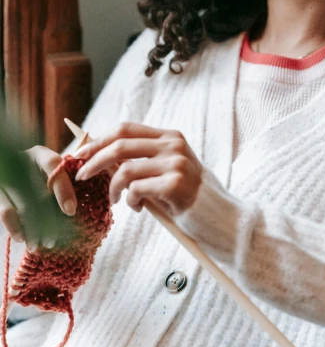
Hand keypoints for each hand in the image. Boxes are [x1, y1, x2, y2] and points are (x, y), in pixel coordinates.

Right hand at [0, 146, 76, 248]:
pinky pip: (5, 211)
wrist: (8, 168)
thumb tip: (75, 210)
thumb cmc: (37, 175)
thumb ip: (62, 182)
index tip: (71, 211)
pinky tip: (22, 239)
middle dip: (48, 219)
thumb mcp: (48, 172)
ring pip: (22, 205)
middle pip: (38, 192)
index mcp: (40, 154)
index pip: (53, 166)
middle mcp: (21, 160)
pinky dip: (15, 227)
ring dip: (32, 228)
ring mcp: (6, 176)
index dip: (63, 188)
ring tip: (39, 245)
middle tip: (53, 240)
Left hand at [73, 123, 203, 216]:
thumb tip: (101, 157)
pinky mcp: (175, 184)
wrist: (221, 217)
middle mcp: (174, 145)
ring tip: (116, 201)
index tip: (81, 154)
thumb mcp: (166, 170)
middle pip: (120, 144)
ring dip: (113, 188)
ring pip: (125, 170)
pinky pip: (136, 190)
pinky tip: (139, 208)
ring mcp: (176, 163)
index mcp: (170, 137)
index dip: (99, 140)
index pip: (125, 129)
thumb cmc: (188, 196)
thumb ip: (141, 160)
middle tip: (82, 176)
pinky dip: (131, 200)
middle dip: (94, 161)